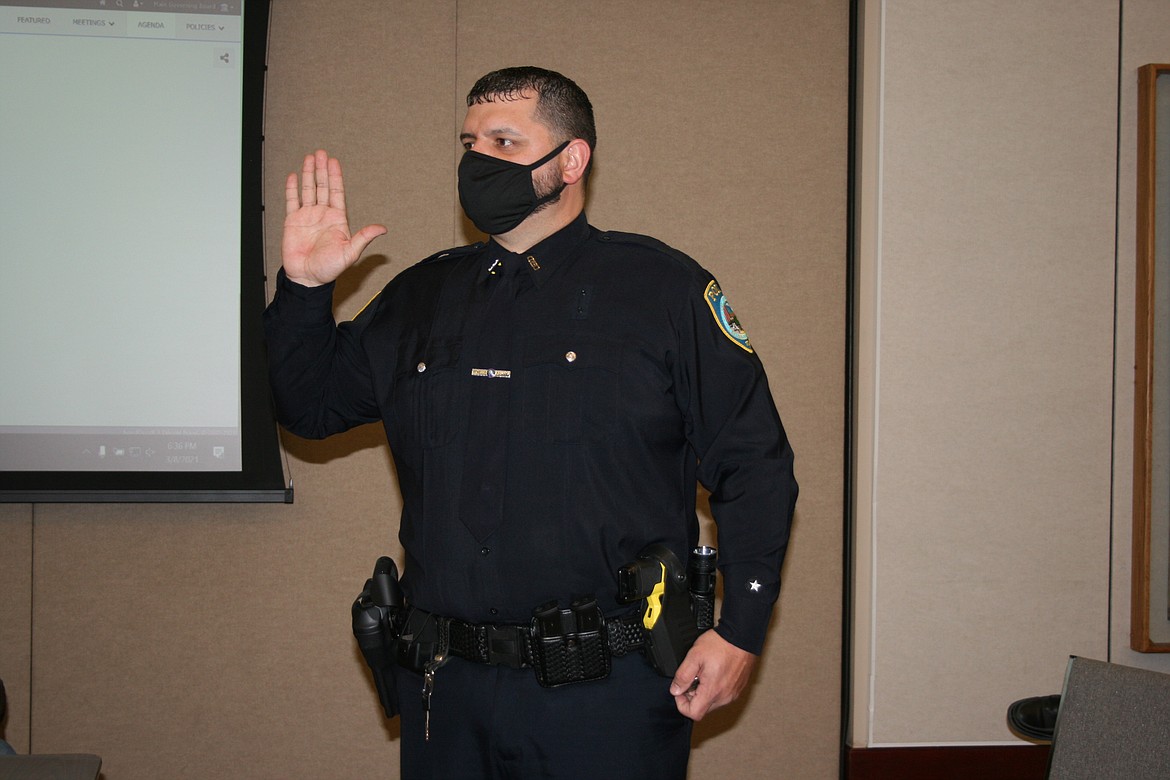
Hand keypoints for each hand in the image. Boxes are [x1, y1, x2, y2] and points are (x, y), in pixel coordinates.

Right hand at [282, 150, 386, 286]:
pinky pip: (292, 201)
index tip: (334, 162)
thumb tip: (382, 228)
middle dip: (321, 170)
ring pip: (308, 190)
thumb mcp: (350, 253)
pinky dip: (292, 188)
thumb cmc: (329, 269)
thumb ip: (363, 238)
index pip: (336, 192)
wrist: (307, 279)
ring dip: (308, 174)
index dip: (335, 177)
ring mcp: (307, 217)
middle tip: (321, 153)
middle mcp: (322, 215)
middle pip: (322, 186)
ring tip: (309, 158)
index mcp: (337, 220)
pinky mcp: (293, 222)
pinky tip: (294, 176)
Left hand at [669, 630, 756, 720]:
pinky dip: (714, 689)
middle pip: (703, 709)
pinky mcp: (738, 688)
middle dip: (692, 697)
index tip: (680, 690)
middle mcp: (725, 697)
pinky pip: (722, 696)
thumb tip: (675, 690)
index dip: (682, 704)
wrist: (742, 636)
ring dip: (704, 692)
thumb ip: (682, 676)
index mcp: (712, 691)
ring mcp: (733, 693)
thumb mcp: (694, 656)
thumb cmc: (721, 644)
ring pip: (712, 703)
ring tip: (704, 673)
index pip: (694, 713)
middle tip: (693, 677)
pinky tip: (713, 672)